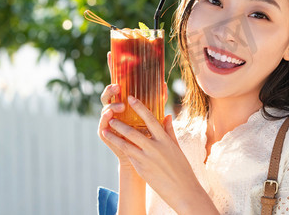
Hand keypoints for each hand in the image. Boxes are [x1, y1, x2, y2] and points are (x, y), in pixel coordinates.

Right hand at [98, 52, 167, 167]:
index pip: (119, 81)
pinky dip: (107, 118)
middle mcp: (114, 106)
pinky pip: (103, 122)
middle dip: (111, 88)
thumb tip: (164, 84)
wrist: (143, 157)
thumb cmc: (148, 134)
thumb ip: (158, 100)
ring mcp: (107, 118)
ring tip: (121, 107)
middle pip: (109, 92)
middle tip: (118, 87)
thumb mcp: (153, 114)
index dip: (115, 67)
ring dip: (112, 104)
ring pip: (105, 106)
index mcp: (124, 100)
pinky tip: (111, 117)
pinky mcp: (104, 131)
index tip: (112, 53)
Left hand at [103, 96, 215, 213]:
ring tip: (106, 130)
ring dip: (114, 137)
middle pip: (133, 132)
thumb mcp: (176, 147)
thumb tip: (167, 115)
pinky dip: (122, 149)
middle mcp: (155, 148)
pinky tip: (115, 145)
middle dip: (120, 124)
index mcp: (165, 140)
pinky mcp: (141, 169)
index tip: (130, 98)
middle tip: (111, 116)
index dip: (139, 107)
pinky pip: (129, 156)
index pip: (150, 119)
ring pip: (126, 144)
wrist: (183, 191)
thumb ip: (169, 130)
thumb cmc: (181, 168)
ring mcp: (147, 159)